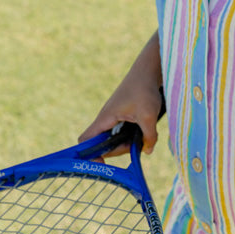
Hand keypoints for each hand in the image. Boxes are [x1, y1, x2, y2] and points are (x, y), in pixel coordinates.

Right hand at [79, 33, 163, 156]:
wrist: (148, 71)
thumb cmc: (144, 89)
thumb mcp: (149, 116)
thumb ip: (148, 136)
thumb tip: (147, 150)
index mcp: (105, 119)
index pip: (85, 140)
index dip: (89, 153)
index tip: (103, 162)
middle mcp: (106, 119)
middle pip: (103, 144)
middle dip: (118, 150)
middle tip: (136, 145)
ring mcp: (113, 118)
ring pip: (114, 139)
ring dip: (126, 143)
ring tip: (143, 135)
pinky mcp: (122, 116)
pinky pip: (121, 132)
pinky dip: (130, 136)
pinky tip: (144, 131)